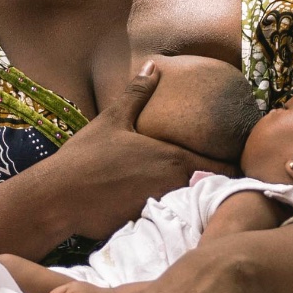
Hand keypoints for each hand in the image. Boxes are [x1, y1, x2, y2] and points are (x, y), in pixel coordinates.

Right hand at [54, 62, 229, 241]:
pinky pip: (168, 221)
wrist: (58, 198)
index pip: (222, 167)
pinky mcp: (146, 226)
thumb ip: (137, 94)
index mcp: (174, 159)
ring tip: (193, 196)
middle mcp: (174, 186)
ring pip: (190, 207)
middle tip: (215, 181)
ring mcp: (162, 209)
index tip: (234, 163)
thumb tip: (152, 66)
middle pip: (210, 190)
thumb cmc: (86, 156)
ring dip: (194, 202)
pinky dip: (171, 216)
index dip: (232, 167)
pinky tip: (162, 211)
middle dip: (214, 186)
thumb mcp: (113, 120)